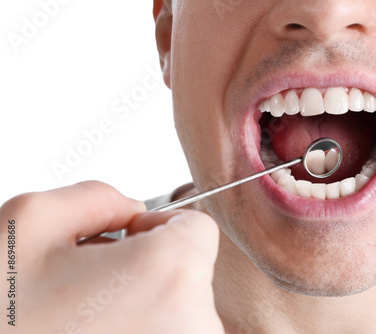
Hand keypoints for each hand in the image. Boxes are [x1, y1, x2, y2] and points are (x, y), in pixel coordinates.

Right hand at [0, 181, 222, 333]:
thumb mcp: (34, 220)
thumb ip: (101, 197)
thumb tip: (134, 210)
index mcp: (171, 273)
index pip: (199, 229)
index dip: (158, 227)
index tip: (124, 241)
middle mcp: (194, 325)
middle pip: (191, 270)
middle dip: (148, 265)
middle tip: (92, 283)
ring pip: (179, 309)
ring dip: (142, 302)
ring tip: (86, 316)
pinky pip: (167, 333)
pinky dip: (139, 329)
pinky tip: (93, 333)